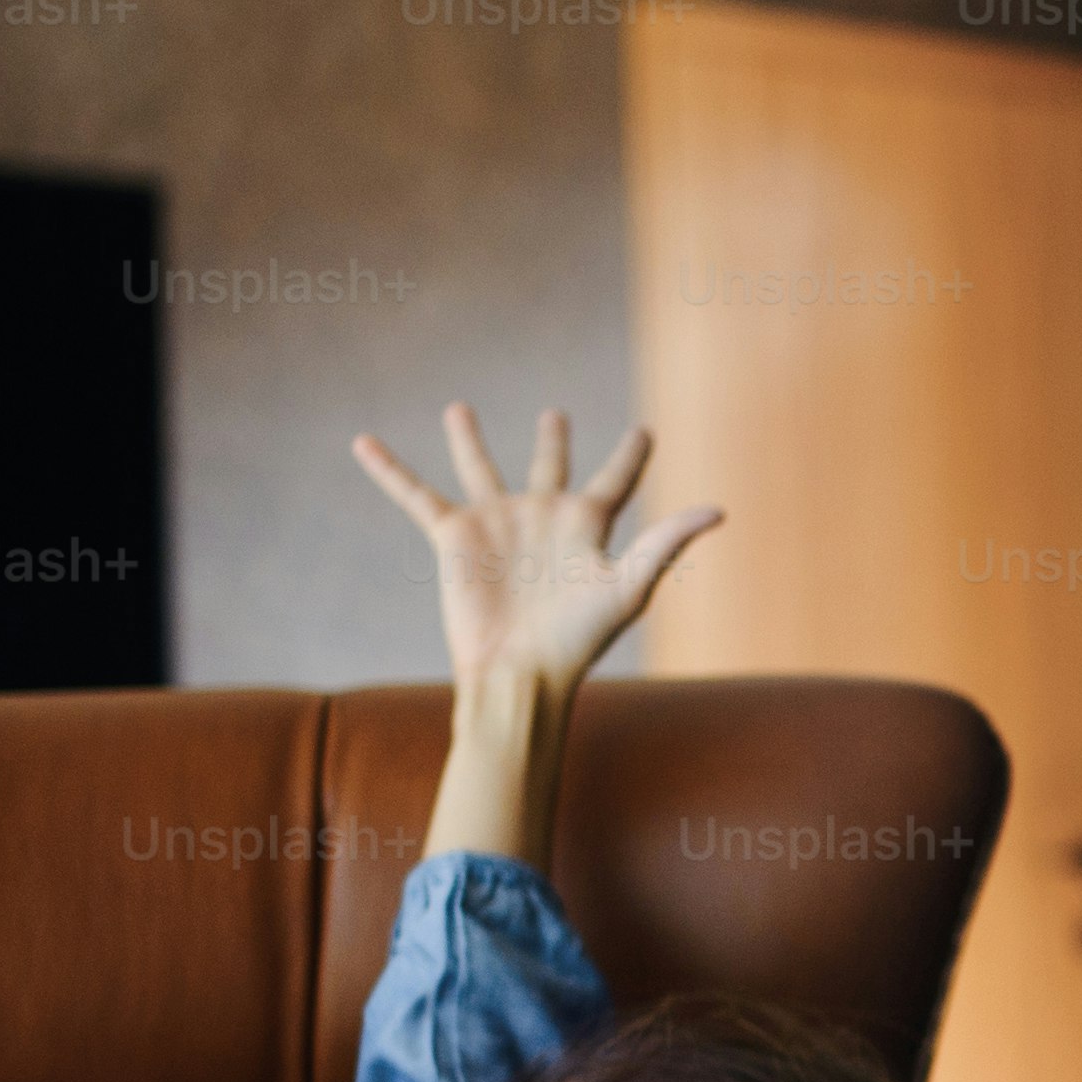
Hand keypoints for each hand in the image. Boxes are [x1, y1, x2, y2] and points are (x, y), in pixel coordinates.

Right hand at [351, 403, 720, 697]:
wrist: (519, 673)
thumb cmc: (578, 639)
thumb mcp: (629, 586)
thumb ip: (667, 543)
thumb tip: (719, 510)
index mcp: (586, 526)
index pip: (615, 480)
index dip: (630, 456)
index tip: (643, 430)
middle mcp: (541, 517)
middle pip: (548, 466)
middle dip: (550, 440)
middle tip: (555, 414)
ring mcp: (496, 524)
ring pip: (480, 468)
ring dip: (469, 439)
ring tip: (457, 408)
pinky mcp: (453, 536)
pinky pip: (416, 494)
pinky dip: (389, 469)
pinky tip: (362, 442)